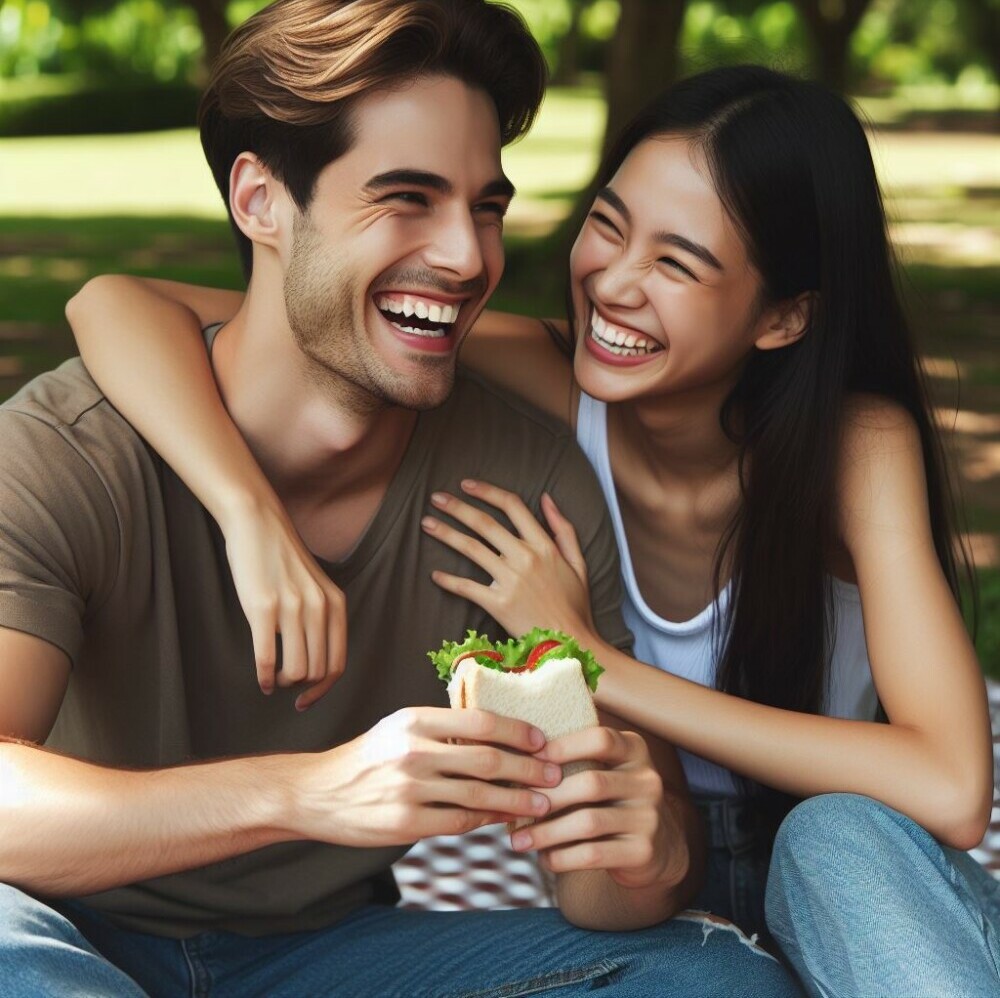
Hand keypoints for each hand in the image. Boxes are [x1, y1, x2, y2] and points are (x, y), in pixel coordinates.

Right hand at [219, 496, 346, 709]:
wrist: (257, 524)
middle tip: (284, 682)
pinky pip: (267, 659)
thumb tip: (314, 664)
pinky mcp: (262, 607)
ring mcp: (292, 608)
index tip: (306, 699)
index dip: (323, 689)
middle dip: (299, 685)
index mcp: (336, 604)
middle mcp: (319, 608)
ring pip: (295, 670)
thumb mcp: (316, 587)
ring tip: (274, 677)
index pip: (338, 664)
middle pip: (315, 671)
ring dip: (283, 682)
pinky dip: (264, 678)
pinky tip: (262, 681)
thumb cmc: (283, 560)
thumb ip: (321, 618)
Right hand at [291, 707, 561, 846]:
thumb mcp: (398, 728)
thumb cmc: (367, 758)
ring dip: (517, 800)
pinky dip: (487, 821)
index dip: (518, 731)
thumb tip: (495, 732)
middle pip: (488, 759)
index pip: (481, 721)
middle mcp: (413, 750)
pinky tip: (504, 820)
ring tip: (542, 803)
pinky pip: (459, 822)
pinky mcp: (405, 823)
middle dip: (529, 768)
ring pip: (479, 794)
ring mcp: (409, 788)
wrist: (316, 793)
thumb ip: (441, 728)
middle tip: (554, 774)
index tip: (542, 740)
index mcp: (415, 720)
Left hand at [422, 479, 593, 637]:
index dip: (487, 491)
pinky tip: (434, 574)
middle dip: (457, 507)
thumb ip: (563, 528)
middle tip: (435, 498)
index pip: (512, 506)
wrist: (572, 645)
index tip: (466, 485)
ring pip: (471, 549)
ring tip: (426, 523)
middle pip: (485, 523)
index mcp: (544, 545)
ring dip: (445, 533)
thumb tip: (547, 498)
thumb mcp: (578, 563)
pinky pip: (467, 587)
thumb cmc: (575, 605)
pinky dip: (448, 580)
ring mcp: (511, 581)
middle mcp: (525, 558)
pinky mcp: (499, 604)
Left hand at [511, 725, 676, 891]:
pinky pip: (594, 854)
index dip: (564, 747)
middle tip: (515, 806)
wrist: (656, 846)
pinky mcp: (644, 851)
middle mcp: (647, 780)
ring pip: (589, 822)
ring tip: (518, 840)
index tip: (530, 759)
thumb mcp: (606, 770)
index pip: (600, 740)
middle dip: (548, 796)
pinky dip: (562, 857)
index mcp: (635, 751)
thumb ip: (576, 759)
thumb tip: (517, 757)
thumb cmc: (612, 800)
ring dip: (547, 832)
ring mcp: (649, 817)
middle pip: (591, 783)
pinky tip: (544, 858)